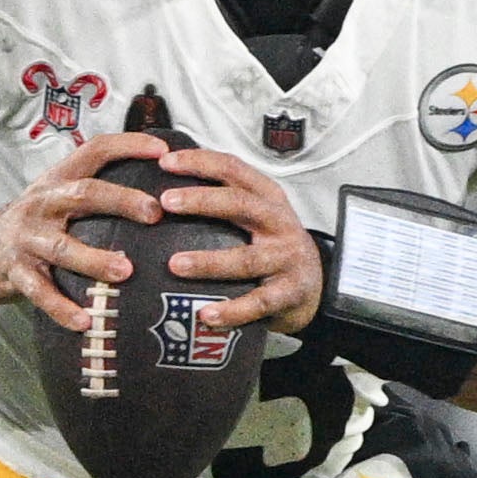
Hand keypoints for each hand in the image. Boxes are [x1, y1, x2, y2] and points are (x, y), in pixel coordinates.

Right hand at [0, 131, 162, 334]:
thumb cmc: (37, 222)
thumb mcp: (59, 195)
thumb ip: (97, 190)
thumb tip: (161, 192)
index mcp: (59, 180)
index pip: (95, 151)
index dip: (127, 145)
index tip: (162, 150)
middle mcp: (43, 203)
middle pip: (84, 194)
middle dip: (120, 200)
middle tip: (154, 213)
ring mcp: (28, 238)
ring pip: (62, 247)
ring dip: (94, 260)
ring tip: (125, 272)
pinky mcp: (17, 272)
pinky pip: (40, 292)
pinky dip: (61, 308)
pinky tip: (84, 322)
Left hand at [154, 143, 324, 335]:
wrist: (314, 284)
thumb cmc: (272, 245)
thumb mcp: (256, 216)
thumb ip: (222, 201)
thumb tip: (162, 192)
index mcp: (267, 198)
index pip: (234, 170)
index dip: (201, 162)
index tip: (166, 162)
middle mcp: (279, 223)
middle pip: (240, 204)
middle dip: (201, 201)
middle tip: (165, 202)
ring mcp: (286, 259)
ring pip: (246, 259)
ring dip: (208, 262)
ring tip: (174, 264)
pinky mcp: (289, 293)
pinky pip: (258, 302)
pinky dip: (232, 310)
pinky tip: (206, 315)